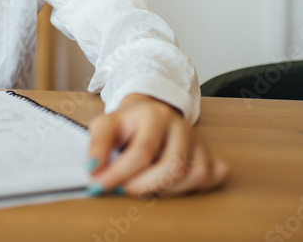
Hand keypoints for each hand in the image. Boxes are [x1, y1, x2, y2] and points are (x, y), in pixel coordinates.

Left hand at [86, 93, 228, 196]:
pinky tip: (172, 186)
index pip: (143, 151)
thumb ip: (97, 146)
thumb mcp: (105, 125)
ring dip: (165, 190)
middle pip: (173, 167)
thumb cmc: (126, 123)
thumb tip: (93, 172)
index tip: (100, 186)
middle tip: (123, 190)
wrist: (150, 112)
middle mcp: (181, 126)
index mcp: (155, 115)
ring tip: (143, 185)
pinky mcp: (207, 154)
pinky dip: (193, 187)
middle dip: (144, 186)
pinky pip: (209, 176)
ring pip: (192, 175)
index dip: (120, 173)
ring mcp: (198, 140)